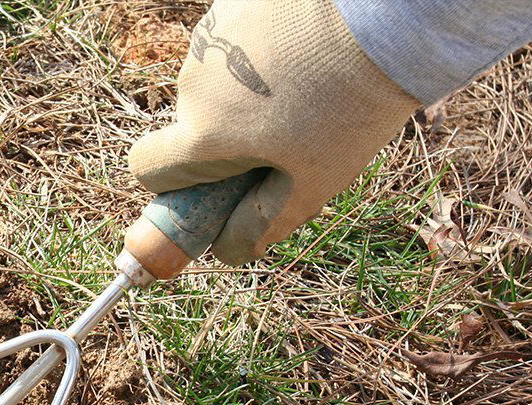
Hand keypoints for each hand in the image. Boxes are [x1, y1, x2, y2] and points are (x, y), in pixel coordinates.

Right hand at [128, 0, 419, 264]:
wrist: (386, 12)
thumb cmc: (352, 104)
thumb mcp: (314, 181)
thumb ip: (262, 222)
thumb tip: (226, 253)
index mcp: (204, 136)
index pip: (146, 169)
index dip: (171, 184)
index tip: (208, 185)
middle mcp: (192, 86)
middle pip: (190, 124)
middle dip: (226, 134)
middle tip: (289, 131)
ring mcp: (209, 38)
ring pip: (214, 81)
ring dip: (244, 90)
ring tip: (308, 83)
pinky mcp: (232, 4)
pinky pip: (232, 41)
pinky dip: (258, 51)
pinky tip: (305, 48)